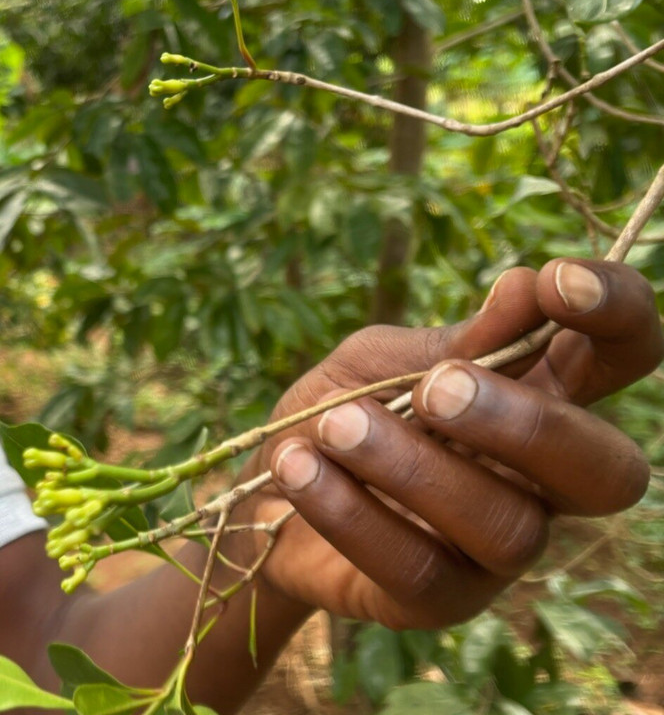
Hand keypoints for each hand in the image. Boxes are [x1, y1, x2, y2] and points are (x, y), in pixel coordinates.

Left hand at [242, 259, 659, 629]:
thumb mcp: (377, 360)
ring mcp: (495, 551)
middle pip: (605, 471)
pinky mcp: (439, 599)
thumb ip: (450, 340)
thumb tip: (525, 290)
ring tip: (335, 427)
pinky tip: (300, 467)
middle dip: (527, 424)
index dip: (618, 316)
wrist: (262, 493)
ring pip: (506, 526)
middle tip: (435, 387)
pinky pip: (418, 568)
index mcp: (537, 399)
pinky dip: (350, 511)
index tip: (557, 281)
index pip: (620, 358)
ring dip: (413, 467)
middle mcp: (537, 482)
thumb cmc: (336, 415)